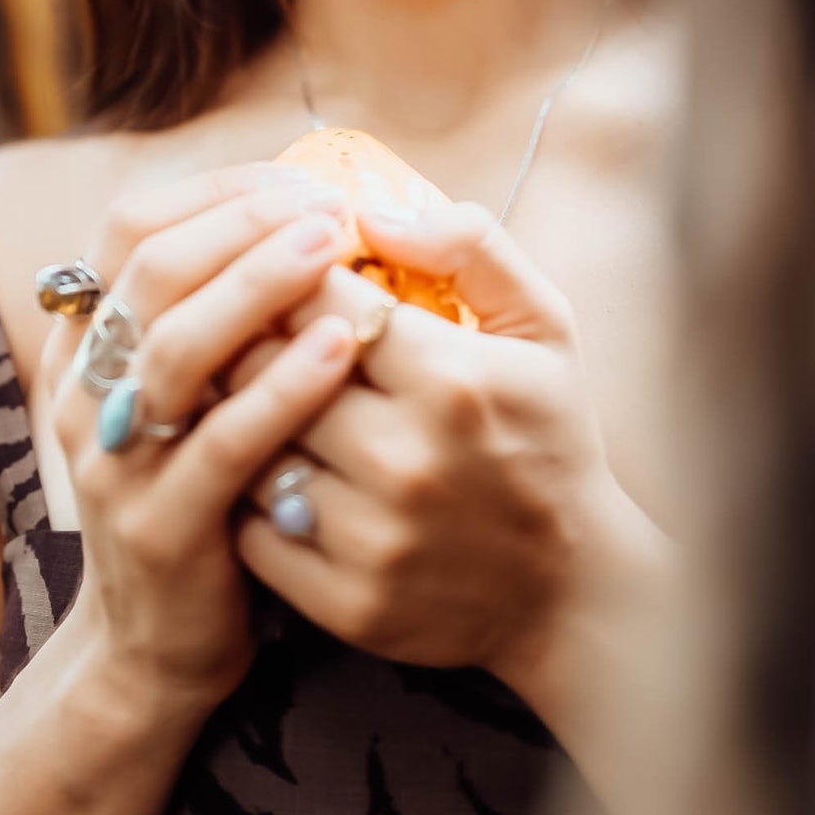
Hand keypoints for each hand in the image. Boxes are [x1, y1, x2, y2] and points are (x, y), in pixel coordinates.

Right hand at [45, 163, 360, 713]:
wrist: (156, 651)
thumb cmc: (202, 495)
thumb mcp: (186, 394)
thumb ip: (211, 310)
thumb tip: (292, 207)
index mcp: (91, 344)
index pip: (131, 227)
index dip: (214, 191)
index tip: (299, 179)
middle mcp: (89, 391)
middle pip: (152, 270)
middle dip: (245, 222)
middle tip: (328, 205)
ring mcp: (117, 461)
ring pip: (177, 345)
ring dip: (261, 284)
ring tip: (336, 249)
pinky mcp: (161, 527)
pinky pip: (222, 442)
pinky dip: (284, 385)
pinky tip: (344, 346)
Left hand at [233, 201, 646, 699]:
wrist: (576, 592)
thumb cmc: (552, 439)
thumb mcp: (543, 326)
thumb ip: (471, 248)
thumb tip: (372, 211)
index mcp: (451, 378)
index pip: (318, 298)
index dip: (286, 275)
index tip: (280, 271)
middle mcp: (406, 459)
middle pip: (266, 370)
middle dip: (247, 338)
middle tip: (241, 328)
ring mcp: (373, 539)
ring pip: (249, 449)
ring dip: (238, 416)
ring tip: (244, 396)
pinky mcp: (347, 603)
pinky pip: (251, 531)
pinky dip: (245, 498)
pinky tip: (263, 474)